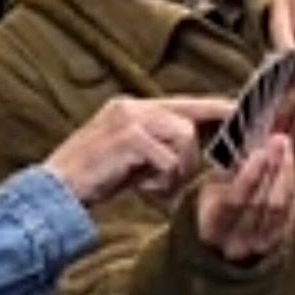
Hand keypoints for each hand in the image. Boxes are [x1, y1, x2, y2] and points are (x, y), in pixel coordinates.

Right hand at [46, 96, 233, 206]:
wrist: (54, 190)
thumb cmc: (94, 178)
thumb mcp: (130, 157)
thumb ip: (158, 145)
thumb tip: (195, 146)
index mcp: (133, 106)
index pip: (185, 103)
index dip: (214, 110)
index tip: (240, 113)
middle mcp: (132, 105)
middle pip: (189, 122)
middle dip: (194, 156)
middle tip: (180, 179)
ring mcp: (129, 118)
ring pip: (183, 138)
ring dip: (176, 171)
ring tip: (154, 186)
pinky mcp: (128, 136)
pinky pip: (168, 158)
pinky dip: (162, 181)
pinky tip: (144, 190)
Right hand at [197, 134, 294, 263]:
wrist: (226, 236)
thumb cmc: (215, 203)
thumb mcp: (212, 187)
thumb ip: (228, 169)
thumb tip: (255, 141)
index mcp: (212, 227)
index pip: (234, 201)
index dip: (251, 175)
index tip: (261, 151)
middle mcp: (235, 242)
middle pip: (262, 203)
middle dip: (274, 168)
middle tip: (280, 140)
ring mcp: (259, 246)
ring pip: (280, 207)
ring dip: (286, 173)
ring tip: (286, 149)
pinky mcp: (278, 243)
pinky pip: (291, 212)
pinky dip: (291, 186)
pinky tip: (290, 166)